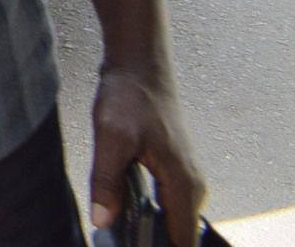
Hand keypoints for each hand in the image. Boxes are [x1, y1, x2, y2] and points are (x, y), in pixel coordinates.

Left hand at [89, 65, 206, 246]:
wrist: (140, 66)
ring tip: (126, 230)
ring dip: (153, 230)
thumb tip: (102, 220)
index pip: (182, 239)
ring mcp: (185, 179)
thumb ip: (107, 181)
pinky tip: (127, 213)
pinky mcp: (174, 172)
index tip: (137, 246)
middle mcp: (192, 185)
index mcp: (183, 183)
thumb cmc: (130, 95)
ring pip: (173, 220)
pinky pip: (168, 206)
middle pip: (179, 235)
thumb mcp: (110, 137)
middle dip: (154, 241)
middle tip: (123, 237)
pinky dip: (151, 215)